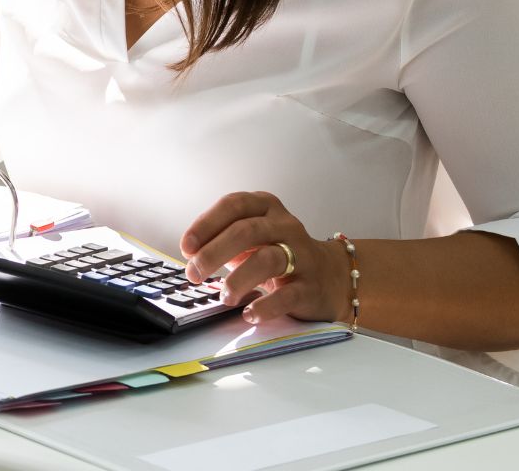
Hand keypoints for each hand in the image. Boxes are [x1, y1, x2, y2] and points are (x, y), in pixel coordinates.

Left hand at [180, 191, 350, 326]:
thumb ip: (222, 239)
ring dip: (238, 279)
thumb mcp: (250, 238)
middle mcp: (285, 226)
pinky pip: (287, 295)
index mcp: (266, 207)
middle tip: (194, 274)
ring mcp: (302, 255)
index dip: (205, 225)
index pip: (233, 205)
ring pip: (267, 259)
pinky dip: (264, 306)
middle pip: (246, 231)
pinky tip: (249, 313)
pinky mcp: (311, 286)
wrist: (331, 277)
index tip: (186, 247)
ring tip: (224, 296)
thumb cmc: (279, 253)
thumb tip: (191, 254)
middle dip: (213, 253)